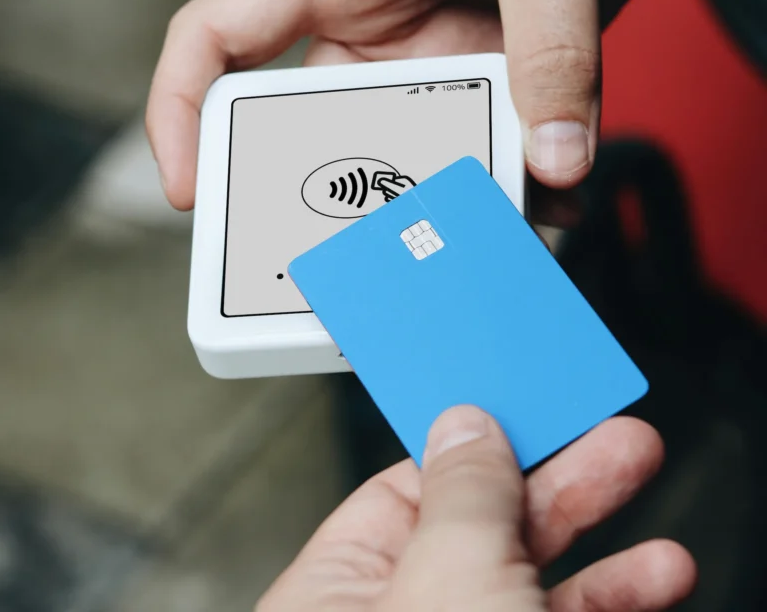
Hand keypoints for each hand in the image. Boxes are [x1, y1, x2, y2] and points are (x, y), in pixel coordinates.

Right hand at [147, 0, 700, 210]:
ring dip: (452, 200)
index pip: (220, 36)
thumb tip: (551, 156)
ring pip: (417, 157)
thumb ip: (549, 45)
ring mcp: (437, 59)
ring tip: (492, 229)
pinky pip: (491, 150)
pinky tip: (555, 199)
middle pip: (318, 131)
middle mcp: (378, 26)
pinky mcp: (495, 79)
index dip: (184, 110)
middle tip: (360, 254)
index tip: (192, 187)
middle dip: (334, 197)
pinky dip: (521, 185)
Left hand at [257, 406, 695, 610]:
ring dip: (599, 538)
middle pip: (480, 525)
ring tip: (649, 488)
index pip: (406, 487)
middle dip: (556, 475)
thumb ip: (458, 498)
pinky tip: (654, 580)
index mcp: (339, 595)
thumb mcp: (448, 587)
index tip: (525, 403)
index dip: (471, 439)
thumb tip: (464, 423)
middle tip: (616, 435)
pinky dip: (612, 601)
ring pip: (530, 580)